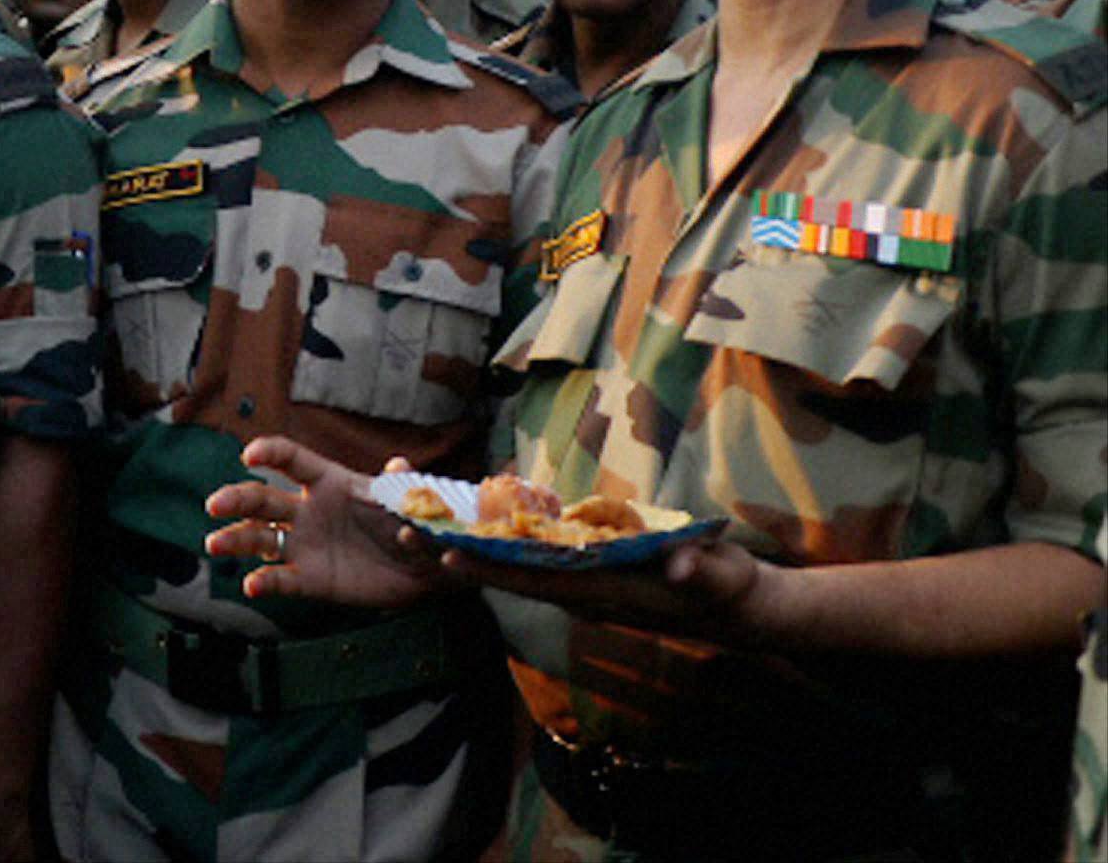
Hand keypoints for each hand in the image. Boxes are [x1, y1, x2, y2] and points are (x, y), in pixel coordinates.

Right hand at [203, 438, 444, 608]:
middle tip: (214, 505)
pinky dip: (265, 582)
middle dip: (236, 499)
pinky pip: (281, 579)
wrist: (422, 568)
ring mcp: (304, 544)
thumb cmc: (408, 521)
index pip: (290, 460)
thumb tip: (400, 467)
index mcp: (326, 481)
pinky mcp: (310, 578)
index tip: (249, 456)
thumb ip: (401, 486)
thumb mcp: (407, 500)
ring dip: (235, 539)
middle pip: (262, 499)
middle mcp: (306, 510)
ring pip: (259, 538)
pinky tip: (251, 586)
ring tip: (215, 544)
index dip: (268, 453)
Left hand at [438, 536, 772, 640]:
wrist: (734, 608)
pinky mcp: (585, 576)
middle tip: (404, 537)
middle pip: (509, 576)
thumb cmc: (726, 585)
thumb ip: (701, 570)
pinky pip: (530, 562)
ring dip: (468, 553)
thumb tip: (684, 567)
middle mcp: (582, 593)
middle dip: (458, 559)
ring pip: (513, 570)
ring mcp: (580, 587)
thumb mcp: (719, 574)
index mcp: (604, 590)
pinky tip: (467, 530)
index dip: (492, 569)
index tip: (446, 558)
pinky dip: (495, 548)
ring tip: (418, 531)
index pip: (537, 580)